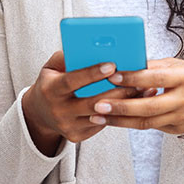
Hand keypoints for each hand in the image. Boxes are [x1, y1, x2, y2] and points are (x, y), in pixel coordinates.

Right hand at [21, 51, 157, 154]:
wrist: (39, 112)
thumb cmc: (51, 82)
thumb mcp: (52, 67)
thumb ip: (67, 56)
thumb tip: (91, 47)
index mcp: (50, 90)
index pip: (71, 81)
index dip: (91, 74)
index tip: (112, 65)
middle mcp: (58, 111)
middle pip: (92, 103)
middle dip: (117, 91)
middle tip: (139, 80)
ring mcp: (67, 126)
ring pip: (101, 116)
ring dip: (124, 104)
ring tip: (144, 90)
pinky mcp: (77, 136)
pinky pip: (102, 125)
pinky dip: (119, 114)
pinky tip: (135, 103)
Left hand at [89, 57, 183, 137]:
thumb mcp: (182, 65)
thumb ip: (156, 66)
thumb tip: (128, 64)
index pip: (156, 78)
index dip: (133, 78)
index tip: (112, 76)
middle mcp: (183, 100)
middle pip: (148, 106)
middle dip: (120, 107)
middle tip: (97, 105)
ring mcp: (180, 118)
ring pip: (145, 122)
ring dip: (119, 121)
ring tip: (96, 117)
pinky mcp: (176, 130)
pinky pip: (150, 126)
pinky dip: (130, 123)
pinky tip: (113, 119)